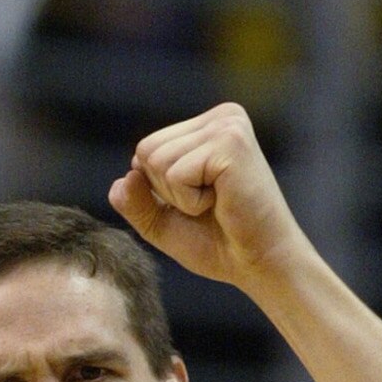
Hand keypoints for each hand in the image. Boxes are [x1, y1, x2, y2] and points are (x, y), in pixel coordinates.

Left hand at [108, 103, 306, 294]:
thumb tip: (120, 180)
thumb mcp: (165, 223)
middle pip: (147, 150)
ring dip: (180, 198)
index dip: (159, 190)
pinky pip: (176, 174)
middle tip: (209, 205)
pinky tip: (223, 203)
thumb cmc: (221, 245)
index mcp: (208, 126)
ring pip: (156, 161)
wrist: (261, 265)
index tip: (201, 203)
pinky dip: (191, 201)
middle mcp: (221, 117)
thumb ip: (137, 202)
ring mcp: (227, 125)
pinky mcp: (231, 143)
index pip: (147, 148)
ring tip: (217, 204)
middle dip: (167, 192)